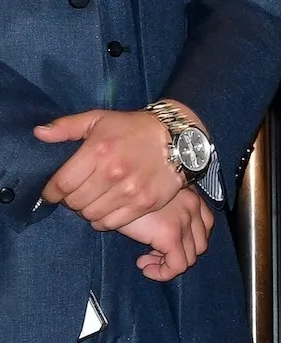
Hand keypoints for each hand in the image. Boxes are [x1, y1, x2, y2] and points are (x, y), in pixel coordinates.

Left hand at [34, 108, 189, 229]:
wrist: (178, 139)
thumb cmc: (134, 128)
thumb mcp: (99, 119)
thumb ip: (66, 127)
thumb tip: (38, 133)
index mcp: (98, 151)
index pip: (62, 183)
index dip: (52, 192)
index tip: (52, 192)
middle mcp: (113, 173)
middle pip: (76, 202)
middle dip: (70, 200)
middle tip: (76, 194)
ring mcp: (131, 191)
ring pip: (92, 215)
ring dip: (87, 211)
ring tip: (91, 201)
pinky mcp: (146, 204)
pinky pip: (113, 223)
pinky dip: (104, 220)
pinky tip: (105, 210)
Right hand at [122, 189, 213, 281]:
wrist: (110, 183)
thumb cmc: (121, 187)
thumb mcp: (148, 192)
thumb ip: (161, 206)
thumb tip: (157, 228)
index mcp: (189, 195)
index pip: (205, 224)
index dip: (188, 240)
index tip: (164, 244)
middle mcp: (193, 206)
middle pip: (200, 243)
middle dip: (178, 254)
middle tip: (151, 254)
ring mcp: (185, 220)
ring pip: (190, 257)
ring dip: (167, 264)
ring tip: (145, 260)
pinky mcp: (171, 234)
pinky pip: (177, 266)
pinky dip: (163, 273)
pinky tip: (144, 267)